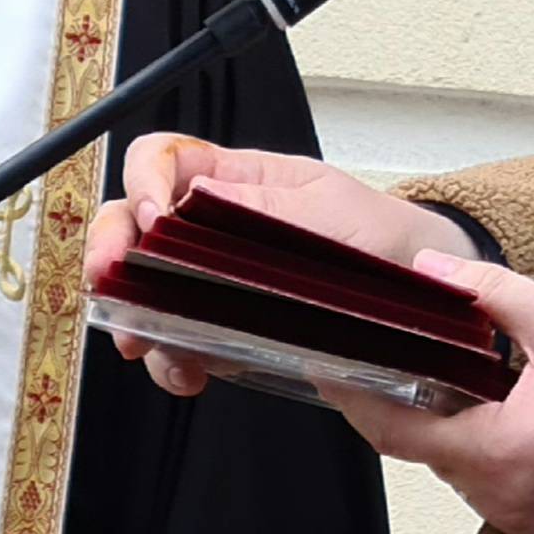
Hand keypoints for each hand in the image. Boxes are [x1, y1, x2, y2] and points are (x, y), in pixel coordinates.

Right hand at [84, 138, 481, 402]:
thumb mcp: (330, 209)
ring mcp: (213, 280)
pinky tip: (187, 372)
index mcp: (236, 178)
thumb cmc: (381, 236)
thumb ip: (265, 206)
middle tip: (108, 281)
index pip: (162, 160)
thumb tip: (200, 197)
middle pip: (132, 223)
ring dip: (136, 317)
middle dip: (111, 252)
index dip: (143, 184)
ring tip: (150, 345)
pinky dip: (171, 360)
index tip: (153, 221)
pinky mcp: (224, 329)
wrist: (425, 299)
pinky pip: (177, 340)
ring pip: (144, 289)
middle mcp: (212, 227)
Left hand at [338, 268, 533, 533]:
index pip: (396, 431)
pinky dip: (523, 479)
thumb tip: (430, 269)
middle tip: (453, 374)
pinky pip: (520, 511)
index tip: (332, 374)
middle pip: (443, 455)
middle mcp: (504, 501)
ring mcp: (533, 531)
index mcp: (495, 450)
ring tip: (521, 408)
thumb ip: (491, 294)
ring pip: (482, 483)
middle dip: (441, 417)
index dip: (357, 401)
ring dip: (487, 448)